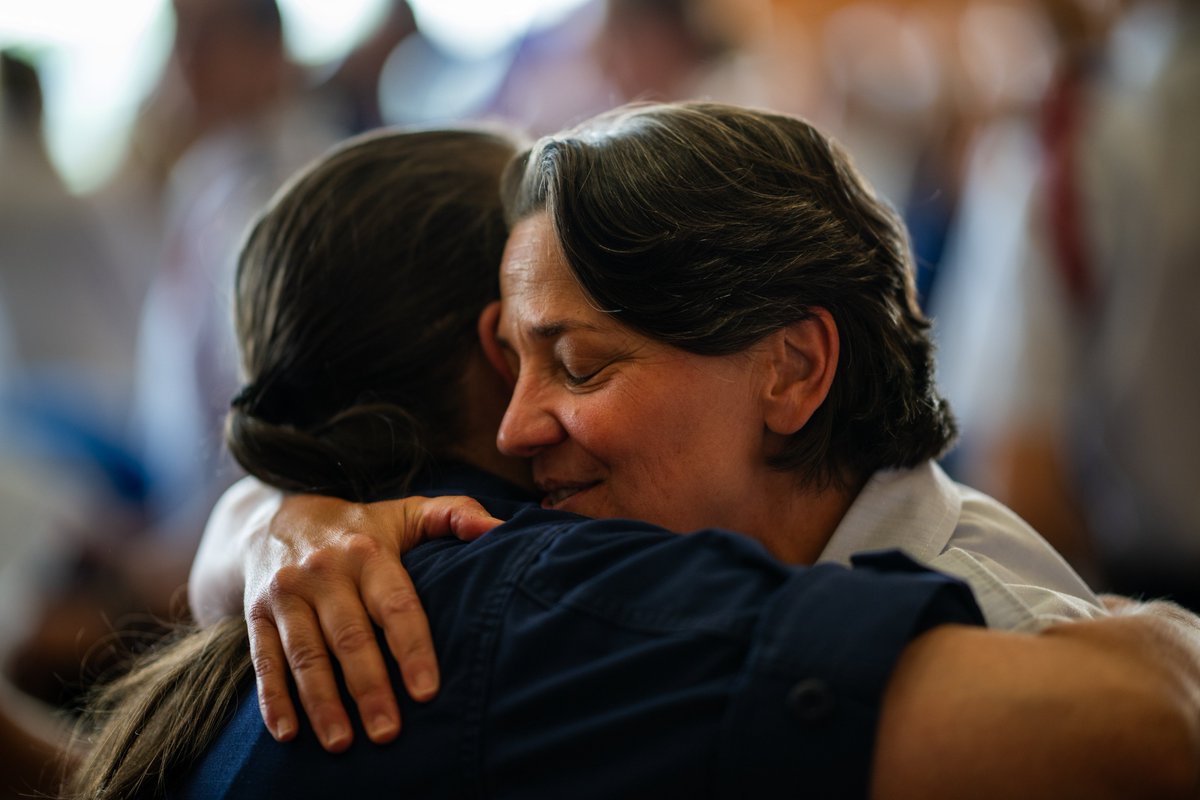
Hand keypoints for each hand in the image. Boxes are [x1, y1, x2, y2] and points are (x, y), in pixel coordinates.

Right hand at [244, 494, 500, 751]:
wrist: (277, 515)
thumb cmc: (361, 528)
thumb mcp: (407, 513)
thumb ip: (456, 515)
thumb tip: (501, 529)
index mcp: (367, 552)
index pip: (394, 604)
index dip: (412, 648)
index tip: (427, 691)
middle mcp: (324, 572)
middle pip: (349, 636)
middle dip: (369, 687)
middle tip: (389, 732)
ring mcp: (286, 594)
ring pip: (305, 654)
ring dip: (321, 702)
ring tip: (342, 743)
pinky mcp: (256, 613)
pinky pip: (264, 659)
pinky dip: (273, 699)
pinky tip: (287, 734)